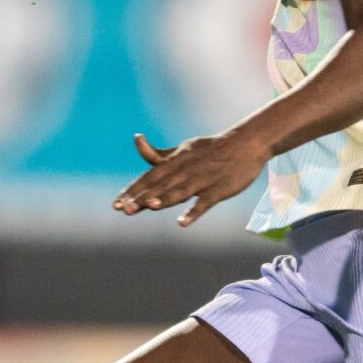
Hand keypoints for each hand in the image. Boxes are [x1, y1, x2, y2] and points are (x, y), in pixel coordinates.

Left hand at [112, 130, 268, 226]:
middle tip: (124, 210)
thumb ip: (159, 154)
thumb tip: (137, 140)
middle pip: (160, 186)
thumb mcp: (183, 149)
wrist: (246, 143)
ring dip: (164, 199)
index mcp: (176, 161)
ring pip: (179, 191)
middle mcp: (185, 170)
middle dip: (142, 198)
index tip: (116, 204)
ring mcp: (202, 180)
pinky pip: (204, 203)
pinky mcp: (219, 189)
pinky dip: (193, 212)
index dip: (133, 190)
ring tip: (148, 207)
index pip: (149, 177)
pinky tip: (182, 222)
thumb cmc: (211, 149)